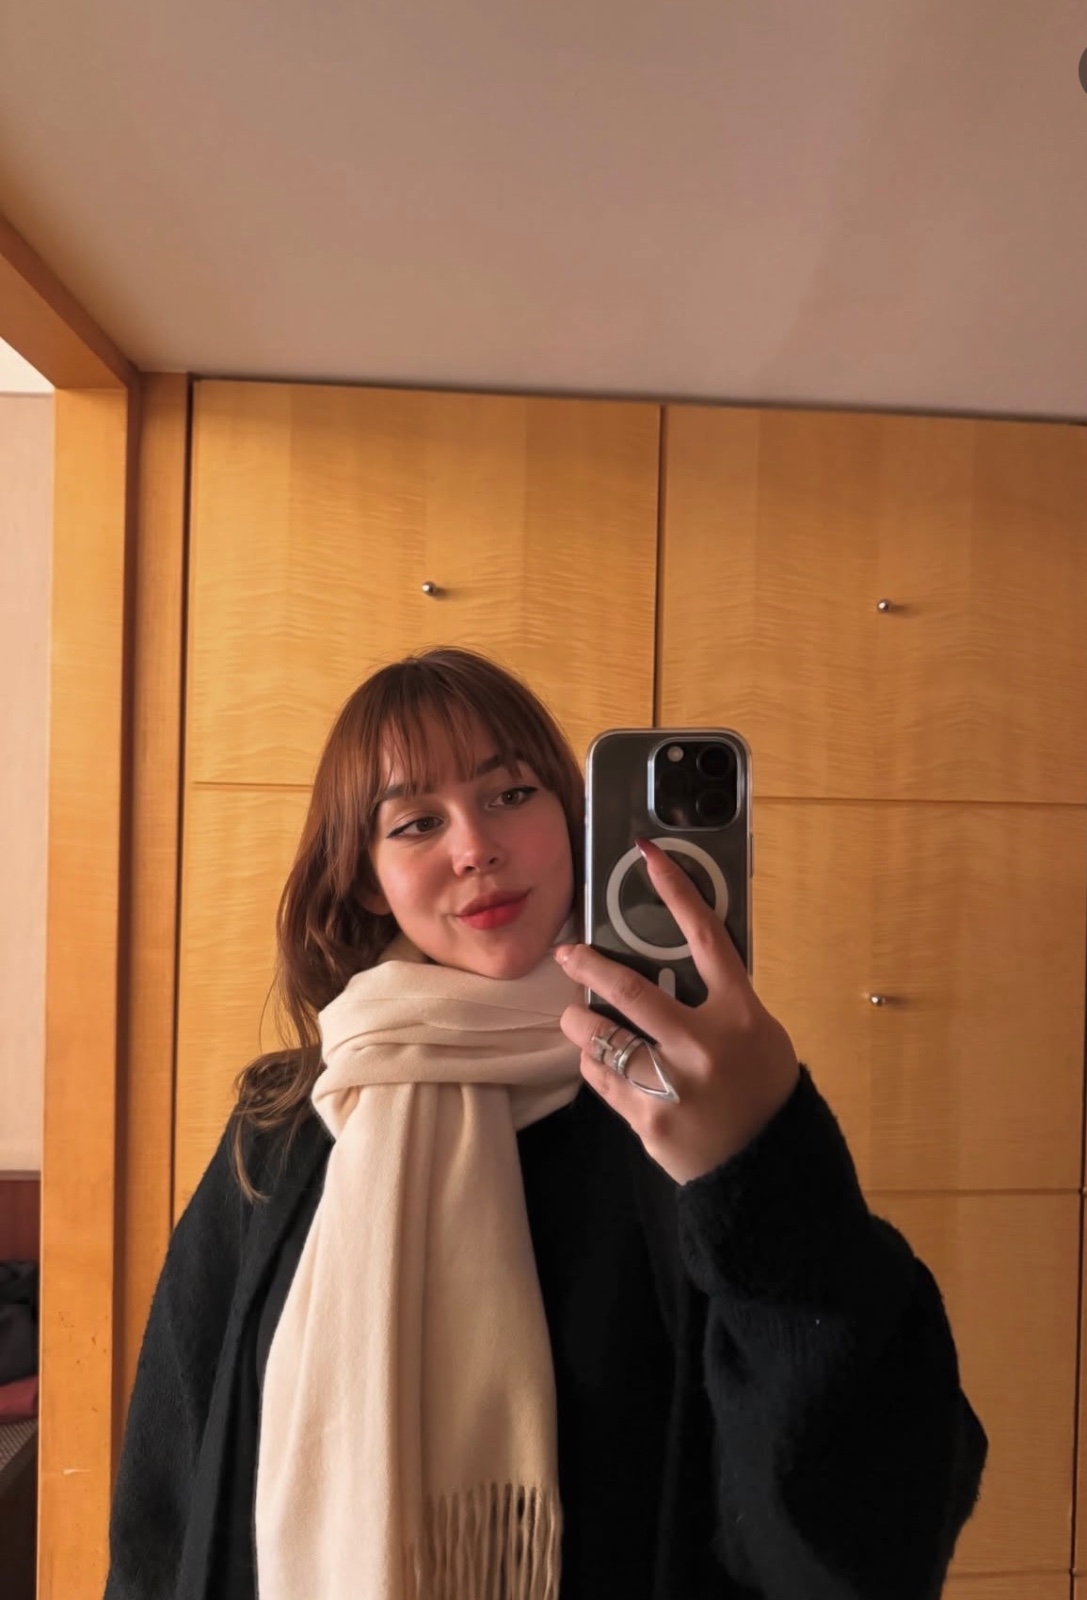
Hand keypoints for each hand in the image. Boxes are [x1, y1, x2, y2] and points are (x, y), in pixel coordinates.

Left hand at [555, 838, 798, 1183]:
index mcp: (739, 1014)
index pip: (706, 938)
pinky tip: (597, 1059)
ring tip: (575, 1015)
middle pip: (630, 991)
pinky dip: (594, 1064)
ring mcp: (672, 1086)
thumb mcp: (759, 1034)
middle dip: (588, 965)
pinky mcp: (648, 1120)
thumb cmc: (763, 1089)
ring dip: (580, 1022)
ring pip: (601, 1039)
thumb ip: (720, 1000)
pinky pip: (602, 1080)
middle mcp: (703, 1045)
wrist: (765, 1167)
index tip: (647, 855)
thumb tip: (674, 963)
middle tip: (567, 952)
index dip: (676, 891)